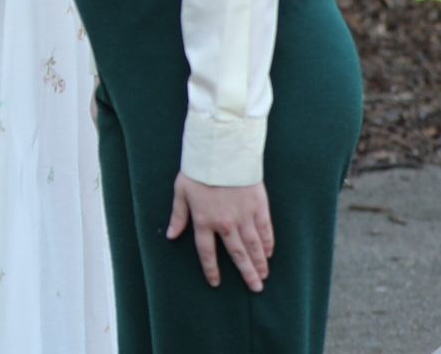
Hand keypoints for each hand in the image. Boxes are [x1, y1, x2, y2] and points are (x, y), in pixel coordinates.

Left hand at [166, 174, 273, 291]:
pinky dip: (267, 244)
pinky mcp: (259, 207)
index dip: (211, 269)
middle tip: (255, 288)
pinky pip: (265, 230)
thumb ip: (178, 216)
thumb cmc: (198, 170)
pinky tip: (269, 254)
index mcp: (203, 220)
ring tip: (264, 276)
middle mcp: (225, 223)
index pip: (207, 252)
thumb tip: (171, 236)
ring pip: (253, 246)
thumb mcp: (181, 192)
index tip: (215, 283)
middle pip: (237, 254)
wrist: (222, 152)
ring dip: (259, 263)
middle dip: (246, 273)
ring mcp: (244, 216)